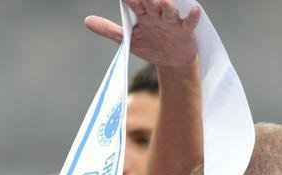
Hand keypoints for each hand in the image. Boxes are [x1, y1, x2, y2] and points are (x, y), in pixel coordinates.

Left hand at [85, 0, 201, 67]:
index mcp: (143, 15)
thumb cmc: (150, 45)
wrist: (172, 61)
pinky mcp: (185, 31)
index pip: (133, 3)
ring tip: (163, 1)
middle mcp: (157, 15)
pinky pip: (190, 23)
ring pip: (169, 11)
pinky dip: (192, 17)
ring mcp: (172, 21)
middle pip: (151, 3)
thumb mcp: (128, 39)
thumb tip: (87, 21)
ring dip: (167, 7)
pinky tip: (195, 10)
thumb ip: (109, 29)